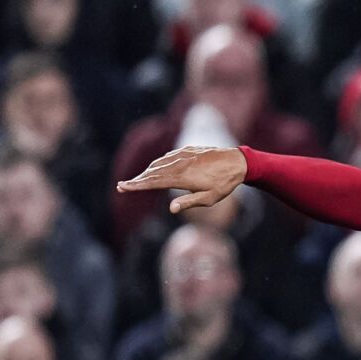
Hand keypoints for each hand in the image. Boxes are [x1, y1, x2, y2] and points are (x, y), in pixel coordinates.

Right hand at [117, 145, 248, 214]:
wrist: (238, 161)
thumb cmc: (224, 184)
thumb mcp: (209, 198)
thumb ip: (189, 203)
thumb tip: (171, 209)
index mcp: (182, 177)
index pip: (153, 182)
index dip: (136, 185)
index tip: (122, 187)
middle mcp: (180, 164)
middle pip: (152, 172)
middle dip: (136, 179)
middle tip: (122, 185)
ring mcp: (183, 155)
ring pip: (159, 163)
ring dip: (146, 171)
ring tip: (138, 180)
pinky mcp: (188, 150)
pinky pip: (168, 157)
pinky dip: (158, 163)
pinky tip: (156, 167)